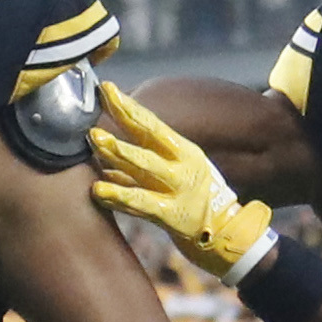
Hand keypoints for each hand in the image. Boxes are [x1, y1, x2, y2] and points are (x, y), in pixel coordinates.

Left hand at [86, 83, 277, 284]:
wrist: (225, 232)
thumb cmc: (193, 198)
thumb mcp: (177, 170)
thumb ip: (143, 159)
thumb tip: (106, 146)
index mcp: (182, 150)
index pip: (151, 123)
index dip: (128, 106)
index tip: (107, 89)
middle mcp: (181, 165)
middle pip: (148, 138)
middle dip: (123, 120)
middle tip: (97, 108)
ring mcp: (177, 188)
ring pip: (144, 167)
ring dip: (118, 153)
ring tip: (96, 142)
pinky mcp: (172, 214)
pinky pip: (141, 203)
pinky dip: (119, 196)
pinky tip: (99, 189)